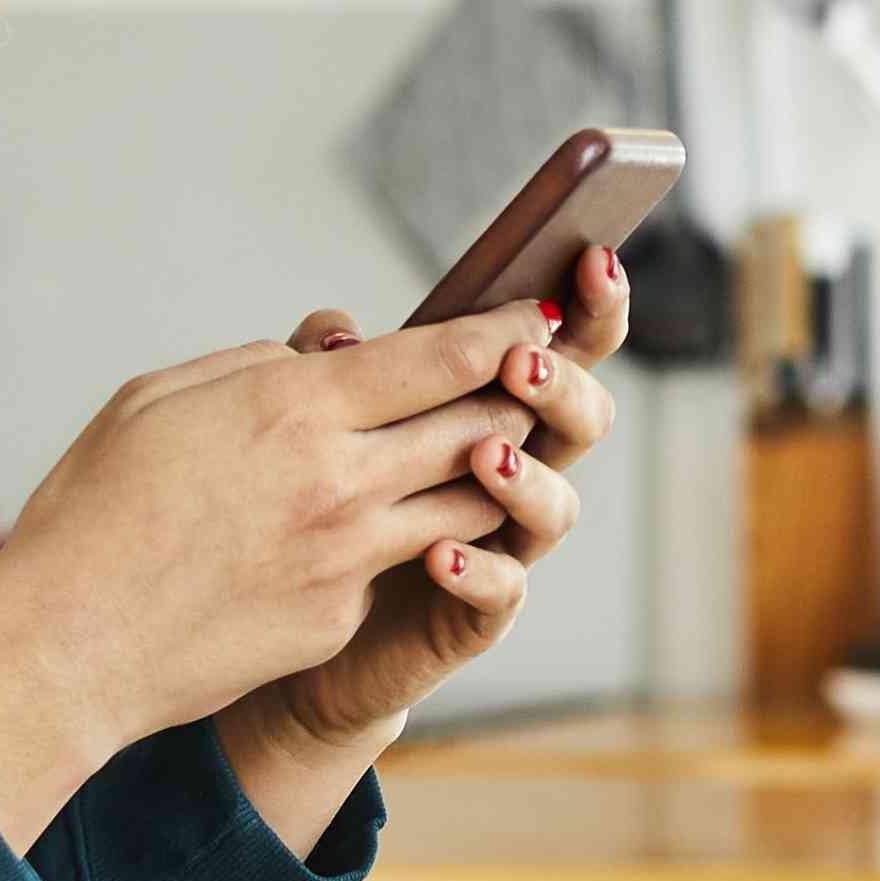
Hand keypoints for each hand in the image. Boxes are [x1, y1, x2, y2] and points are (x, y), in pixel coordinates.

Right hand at [0, 302, 539, 847]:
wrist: (69, 643)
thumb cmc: (93, 509)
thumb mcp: (157, 399)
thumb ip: (257, 364)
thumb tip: (328, 352)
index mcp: (294, 408)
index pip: (440, 358)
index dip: (501, 333)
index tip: (532, 317)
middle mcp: (340, 481)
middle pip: (477, 428)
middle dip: (515, 399)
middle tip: (531, 383)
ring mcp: (349, 557)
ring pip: (466, 503)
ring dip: (487, 474)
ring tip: (487, 454)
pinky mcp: (341, 617)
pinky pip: (398, 563)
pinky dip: (408, 539)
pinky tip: (391, 531)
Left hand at [245, 243, 630, 756]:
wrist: (287, 621)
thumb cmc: (311, 507)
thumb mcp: (316, 423)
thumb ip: (331, 371)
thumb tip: (339, 332)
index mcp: (486, 407)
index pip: (558, 345)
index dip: (588, 305)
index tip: (592, 259)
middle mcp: (512, 471)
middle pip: (581, 418)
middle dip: (564, 384)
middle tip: (525, 362)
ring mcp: (501, 543)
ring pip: (555, 505)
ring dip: (527, 476)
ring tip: (485, 454)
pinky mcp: (473, 614)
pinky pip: (502, 592)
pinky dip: (480, 572)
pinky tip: (440, 555)